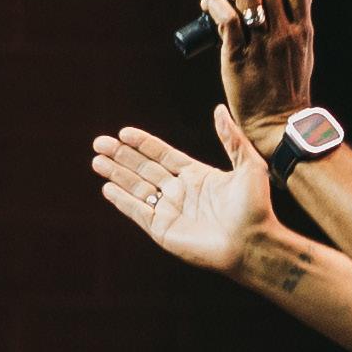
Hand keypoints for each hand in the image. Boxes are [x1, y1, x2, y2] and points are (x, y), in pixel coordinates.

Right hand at [91, 106, 273, 276]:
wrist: (253, 243)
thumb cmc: (255, 207)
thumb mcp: (248, 165)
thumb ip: (231, 138)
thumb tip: (218, 108)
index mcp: (197, 176)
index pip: (163, 155)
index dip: (143, 144)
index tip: (124, 132)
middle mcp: (181, 192)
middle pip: (144, 169)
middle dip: (121, 156)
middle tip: (99, 142)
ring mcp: (171, 211)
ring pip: (137, 189)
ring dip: (117, 174)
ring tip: (96, 161)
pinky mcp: (164, 230)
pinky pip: (138, 212)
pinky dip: (123, 200)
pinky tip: (107, 187)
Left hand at [199, 0, 313, 158]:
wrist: (277, 124)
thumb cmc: (287, 88)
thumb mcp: (303, 51)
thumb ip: (295, 23)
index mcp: (303, 28)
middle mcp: (284, 32)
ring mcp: (262, 44)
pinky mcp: (237, 57)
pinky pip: (226, 18)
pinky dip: (213, 4)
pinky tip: (208, 7)